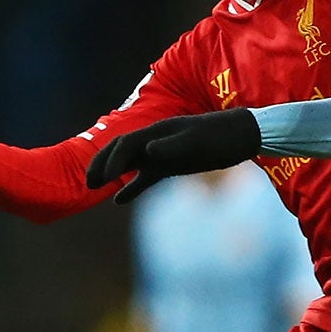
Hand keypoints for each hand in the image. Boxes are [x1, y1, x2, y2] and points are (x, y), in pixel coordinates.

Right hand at [86, 108, 262, 203]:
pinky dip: (132, 187)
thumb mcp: (199, 141)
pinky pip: (146, 177)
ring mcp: (163, 153)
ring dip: (111, 174)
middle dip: (102, 164)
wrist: (242, 136)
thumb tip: (148, 149)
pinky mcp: (171, 166)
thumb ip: (173, 146)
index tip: (105, 179)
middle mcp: (156, 141)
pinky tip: (119, 201)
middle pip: (120, 151)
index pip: (127, 144)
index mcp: (159, 131)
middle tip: (88, 182)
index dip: (113, 160)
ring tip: (93, 188)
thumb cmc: (222, 136)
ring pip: (129, 164)